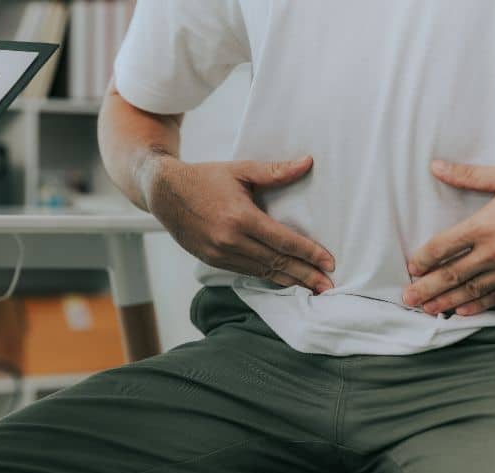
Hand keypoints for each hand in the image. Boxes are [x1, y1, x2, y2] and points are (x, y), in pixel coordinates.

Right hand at [145, 155, 335, 291]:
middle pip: (277, 262)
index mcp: (240, 217)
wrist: (165, 194)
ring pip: (263, 272)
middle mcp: (230, 240)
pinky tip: (285, 280)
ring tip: (313, 288)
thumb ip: (275, 171)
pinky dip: (269, 277)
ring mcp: (220, 254)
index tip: (329, 262)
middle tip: (329, 286)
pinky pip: (248, 272)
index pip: (283, 241)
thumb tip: (307, 162)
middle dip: (306, 275)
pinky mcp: (213, 261)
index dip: (309, 253)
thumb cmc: (205, 178)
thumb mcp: (241, 169)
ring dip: (290, 281)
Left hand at [403, 160, 494, 315]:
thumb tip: (436, 166)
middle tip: (407, 298)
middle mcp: (494, 252)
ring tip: (426, 310)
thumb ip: (470, 175)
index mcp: (485, 225)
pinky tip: (460, 312)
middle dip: (426, 288)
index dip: (423, 258)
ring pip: (470, 291)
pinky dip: (476, 307)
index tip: (411, 267)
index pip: (443, 246)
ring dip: (445, 302)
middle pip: (451, 274)